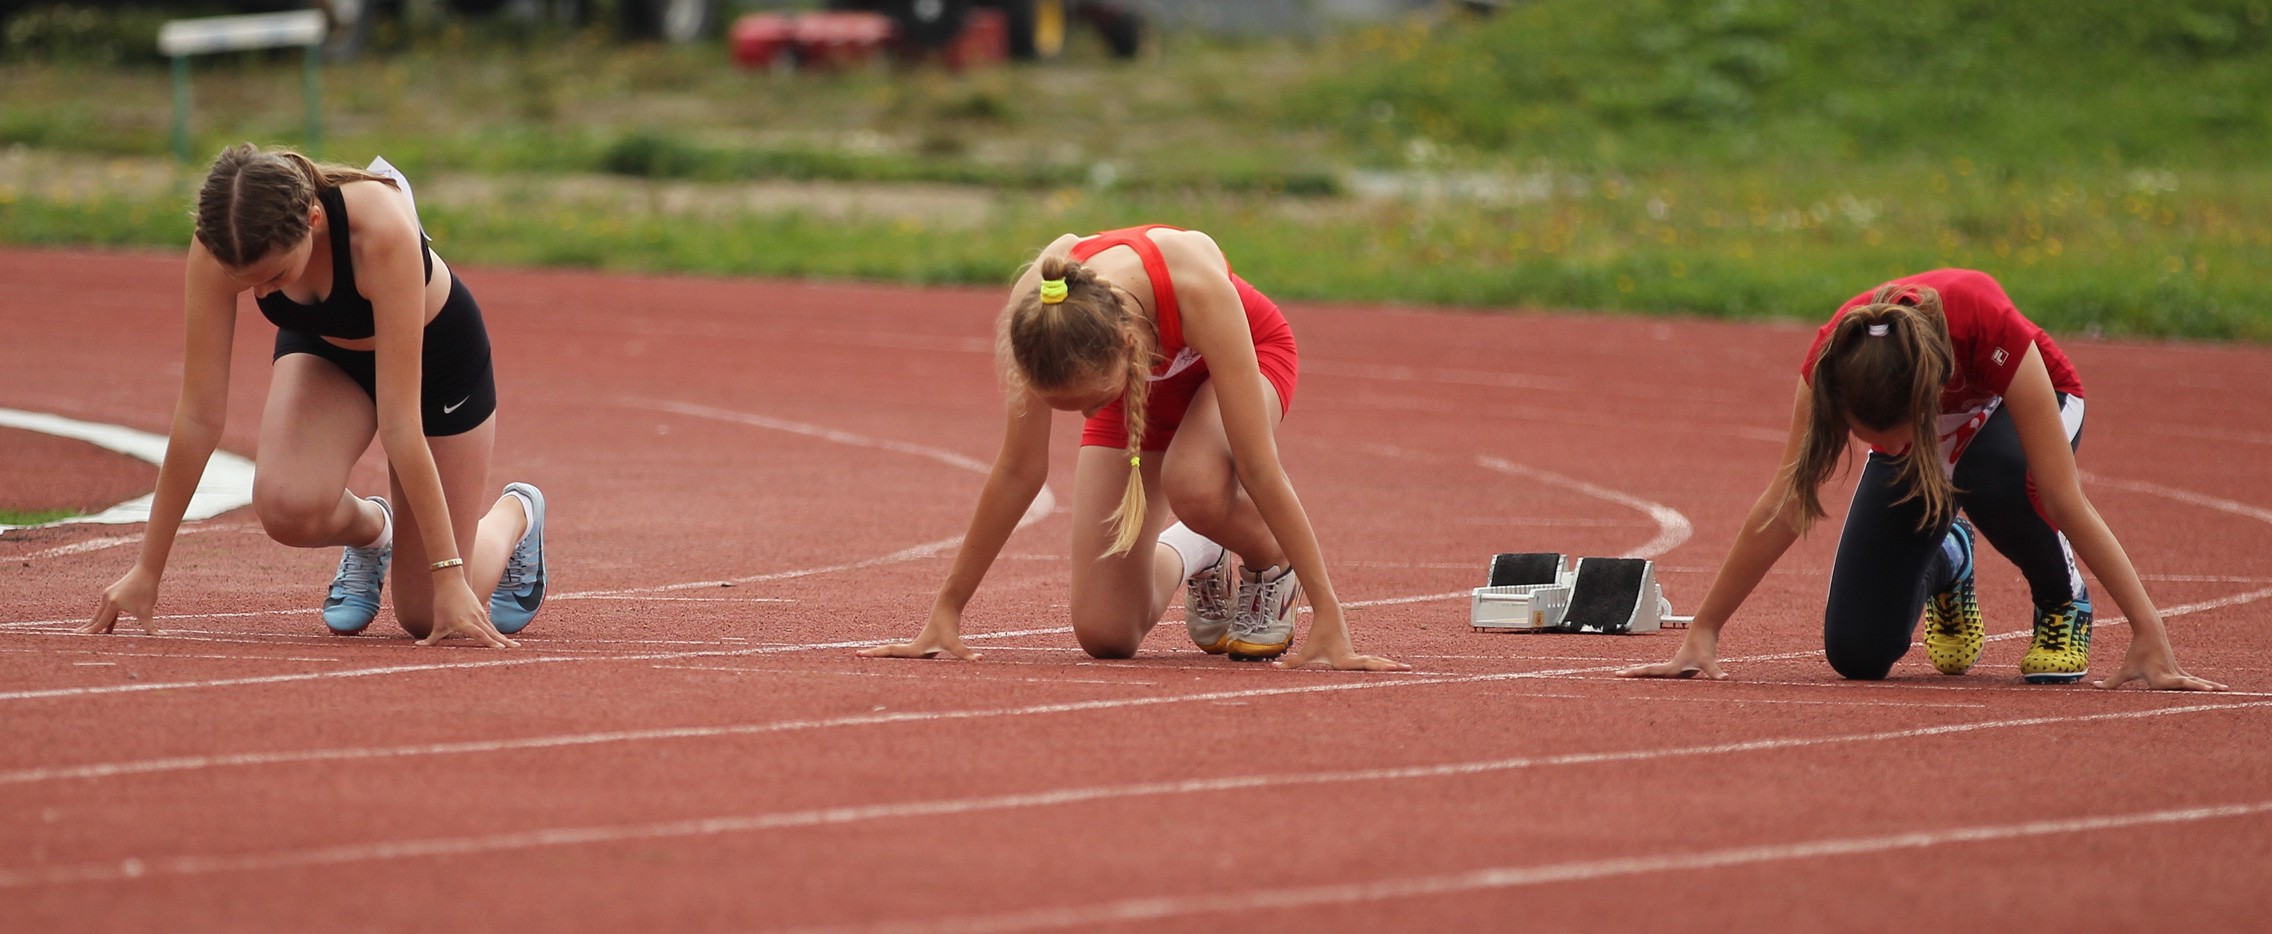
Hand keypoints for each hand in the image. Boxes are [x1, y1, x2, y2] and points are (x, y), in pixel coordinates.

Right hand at [84, 567, 162, 635]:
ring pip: (100, 613)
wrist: (146, 572)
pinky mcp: (111, 593)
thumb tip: (162, 636)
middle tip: (75, 635)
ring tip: (87, 632)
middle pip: (96, 618)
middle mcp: (107, 599)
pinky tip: (107, 626)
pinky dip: (105, 617)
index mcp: (113, 604)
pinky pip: (106, 608)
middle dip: (88, 628)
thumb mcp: (147, 611)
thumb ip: (150, 627)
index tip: (80, 637)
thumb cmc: (147, 591)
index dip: (91, 631)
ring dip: (96, 623)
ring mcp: (107, 595)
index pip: (100, 622)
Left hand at [415, 577, 516, 647]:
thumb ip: (431, 638)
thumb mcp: (437, 623)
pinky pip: (491, 625)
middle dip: (504, 642)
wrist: (451, 582)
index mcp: (464, 623)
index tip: (500, 648)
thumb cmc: (442, 603)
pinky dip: (497, 633)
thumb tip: (418, 646)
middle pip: (492, 633)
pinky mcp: (481, 612)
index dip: (489, 642)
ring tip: (515, 647)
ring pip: (494, 630)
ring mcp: (480, 615)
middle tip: (517, 649)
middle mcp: (475, 619)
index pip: (479, 635)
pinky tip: (504, 640)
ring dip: (504, 639)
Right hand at [858, 604, 980, 660]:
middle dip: (874, 657)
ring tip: (868, 658)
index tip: (858, 654)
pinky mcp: (924, 645)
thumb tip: (979, 660)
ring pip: (896, 653)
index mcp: (914, 650)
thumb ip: (966, 654)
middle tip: (856, 657)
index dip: (874, 655)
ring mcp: (917, 646)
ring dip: (882, 656)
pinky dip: (897, 656)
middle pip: (889, 653)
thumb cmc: (950, 626)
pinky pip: (906, 653)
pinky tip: (898, 663)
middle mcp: (913, 648)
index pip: (890, 653)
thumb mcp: (956, 644)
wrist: (948, 605)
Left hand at [1273, 612, 1410, 670]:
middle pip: (1375, 664)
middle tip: (1408, 670)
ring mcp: (1356, 654)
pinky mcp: (1355, 652)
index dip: (1378, 668)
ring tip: (1407, 670)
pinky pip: (1371, 660)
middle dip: (1390, 669)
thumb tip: (1275, 668)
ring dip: (1389, 666)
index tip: (1391, 668)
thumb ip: (1292, 662)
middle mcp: (1353, 657)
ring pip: (1375, 662)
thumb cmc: (1317, 633)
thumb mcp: (1305, 650)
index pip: (1364, 666)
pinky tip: (1391, 668)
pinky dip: (1382, 664)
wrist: (1329, 611)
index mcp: (1345, 659)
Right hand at [1619, 628, 1728, 679]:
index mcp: (1673, 667)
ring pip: (1657, 672)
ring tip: (1631, 676)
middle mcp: (1672, 666)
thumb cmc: (1705, 643)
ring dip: (1644, 675)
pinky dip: (1661, 676)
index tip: (1618, 674)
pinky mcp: (1684, 663)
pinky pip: (1668, 673)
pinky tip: (1664, 681)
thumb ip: (1715, 672)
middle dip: (1633, 674)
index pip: (1649, 672)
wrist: (1705, 627)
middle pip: (1648, 672)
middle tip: (1617, 675)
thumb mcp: (1709, 661)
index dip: (1634, 674)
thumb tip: (1724, 679)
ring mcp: (1677, 665)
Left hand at [2096, 644, 2225, 690]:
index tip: (2190, 685)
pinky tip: (2219, 688)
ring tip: (2225, 691)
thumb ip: (2112, 682)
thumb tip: (2095, 687)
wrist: (2150, 631)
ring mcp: (2178, 672)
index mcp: (2159, 677)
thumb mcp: (2125, 669)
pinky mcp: (2181, 671)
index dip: (2182, 685)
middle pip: (2186, 683)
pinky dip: (2205, 684)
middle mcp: (2171, 675)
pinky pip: (2195, 680)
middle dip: (2198, 688)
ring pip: (2194, 681)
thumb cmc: (2136, 653)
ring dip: (2208, 686)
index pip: (2172, 683)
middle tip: (2212, 691)